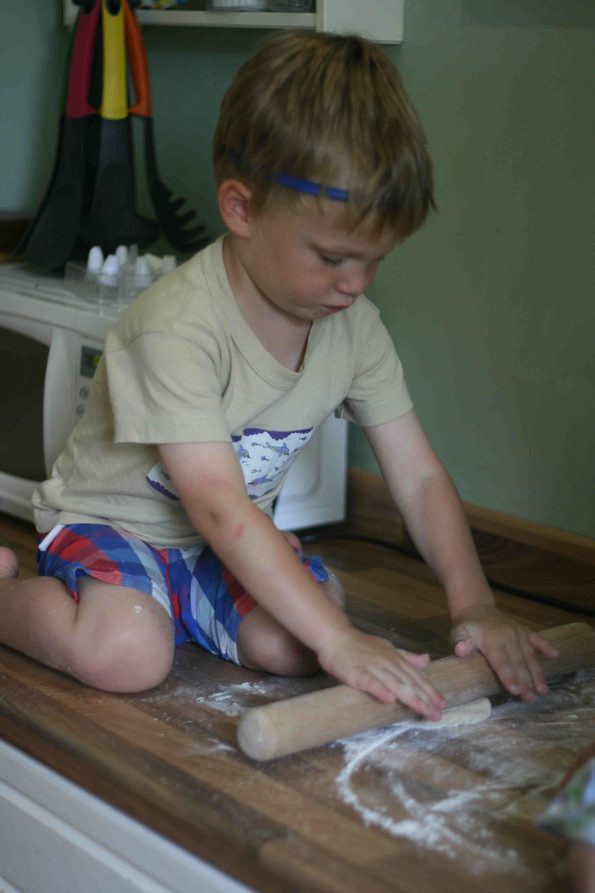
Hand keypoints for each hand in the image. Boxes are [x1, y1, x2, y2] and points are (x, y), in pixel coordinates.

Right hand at [317, 627, 447, 717]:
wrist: (335, 636)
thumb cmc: (360, 644)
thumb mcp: (386, 648)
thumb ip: (406, 656)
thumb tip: (426, 660)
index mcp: (395, 658)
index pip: (416, 676)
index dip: (429, 690)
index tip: (442, 704)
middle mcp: (387, 662)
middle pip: (409, 682)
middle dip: (425, 699)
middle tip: (437, 714)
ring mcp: (372, 667)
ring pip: (395, 683)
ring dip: (410, 698)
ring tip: (423, 710)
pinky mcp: (357, 673)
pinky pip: (370, 683)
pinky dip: (381, 691)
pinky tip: (390, 700)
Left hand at [451, 605, 558, 701]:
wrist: (476, 607)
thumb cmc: (466, 626)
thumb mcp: (458, 633)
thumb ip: (459, 642)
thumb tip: (460, 650)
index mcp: (491, 640)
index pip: (500, 661)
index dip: (508, 676)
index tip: (515, 691)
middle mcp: (508, 637)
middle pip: (517, 662)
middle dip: (525, 682)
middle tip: (530, 698)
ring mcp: (518, 633)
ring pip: (529, 656)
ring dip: (536, 673)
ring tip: (542, 690)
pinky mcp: (524, 631)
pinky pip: (537, 639)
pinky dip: (547, 647)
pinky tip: (556, 656)